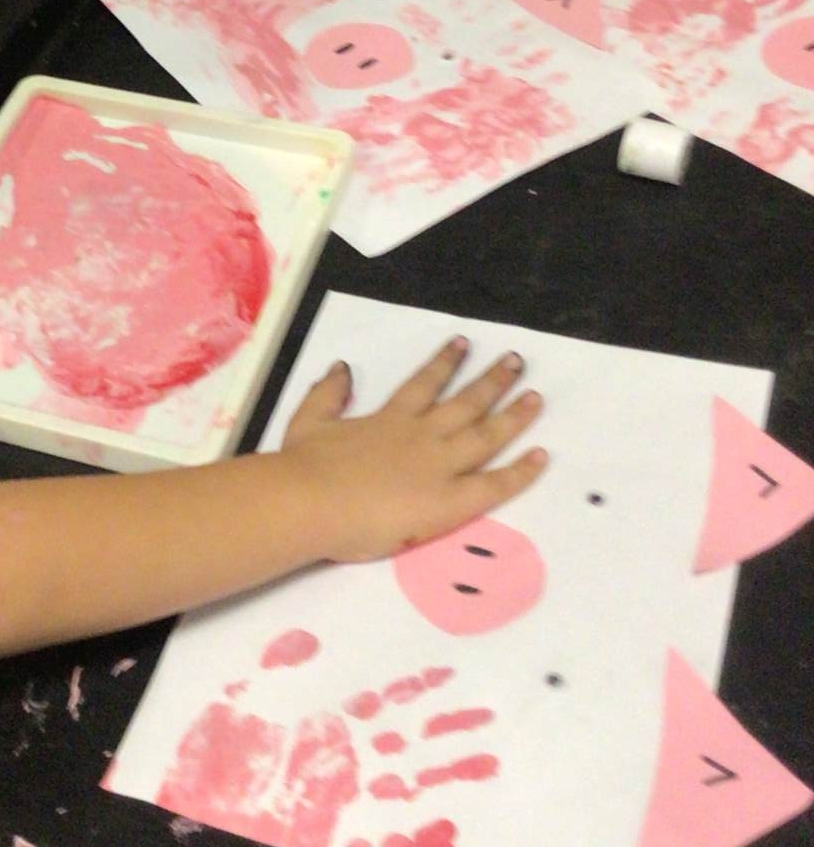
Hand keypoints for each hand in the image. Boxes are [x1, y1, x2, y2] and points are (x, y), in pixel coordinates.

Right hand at [280, 336, 546, 562]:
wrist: (310, 502)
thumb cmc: (304, 467)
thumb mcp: (308, 419)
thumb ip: (328, 393)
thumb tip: (341, 368)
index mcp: (389, 419)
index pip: (425, 383)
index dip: (446, 362)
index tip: (464, 343)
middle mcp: (421, 436)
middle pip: (466, 402)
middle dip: (493, 380)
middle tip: (518, 361)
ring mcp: (439, 467)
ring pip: (486, 435)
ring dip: (514, 415)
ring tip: (536, 397)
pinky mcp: (449, 502)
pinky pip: (494, 485)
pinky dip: (520, 471)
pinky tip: (541, 456)